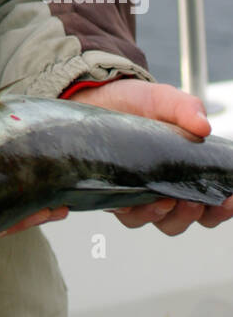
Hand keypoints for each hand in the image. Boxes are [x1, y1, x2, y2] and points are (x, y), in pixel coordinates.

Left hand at [0, 77, 232, 241]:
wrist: (97, 95)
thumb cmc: (135, 102)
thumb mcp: (164, 100)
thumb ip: (185, 109)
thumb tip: (203, 127)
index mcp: (184, 173)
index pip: (210, 203)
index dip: (222, 208)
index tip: (229, 199)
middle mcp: (163, 189)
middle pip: (186, 219)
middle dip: (196, 216)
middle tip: (196, 201)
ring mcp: (138, 193)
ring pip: (158, 222)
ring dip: (166, 217)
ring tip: (166, 200)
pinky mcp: (113, 192)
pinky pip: (126, 214)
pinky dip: (137, 211)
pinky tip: (140, 198)